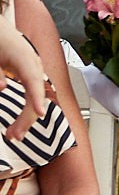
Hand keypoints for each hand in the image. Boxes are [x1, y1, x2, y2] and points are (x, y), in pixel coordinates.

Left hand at [0, 23, 49, 144]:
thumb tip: (2, 88)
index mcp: (25, 59)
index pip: (34, 81)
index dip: (37, 98)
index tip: (39, 113)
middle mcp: (34, 66)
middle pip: (37, 96)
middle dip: (27, 118)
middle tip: (13, 135)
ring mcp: (35, 71)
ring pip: (37, 99)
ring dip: (27, 118)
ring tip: (14, 133)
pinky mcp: (31, 76)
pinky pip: (34, 96)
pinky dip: (28, 110)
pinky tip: (20, 124)